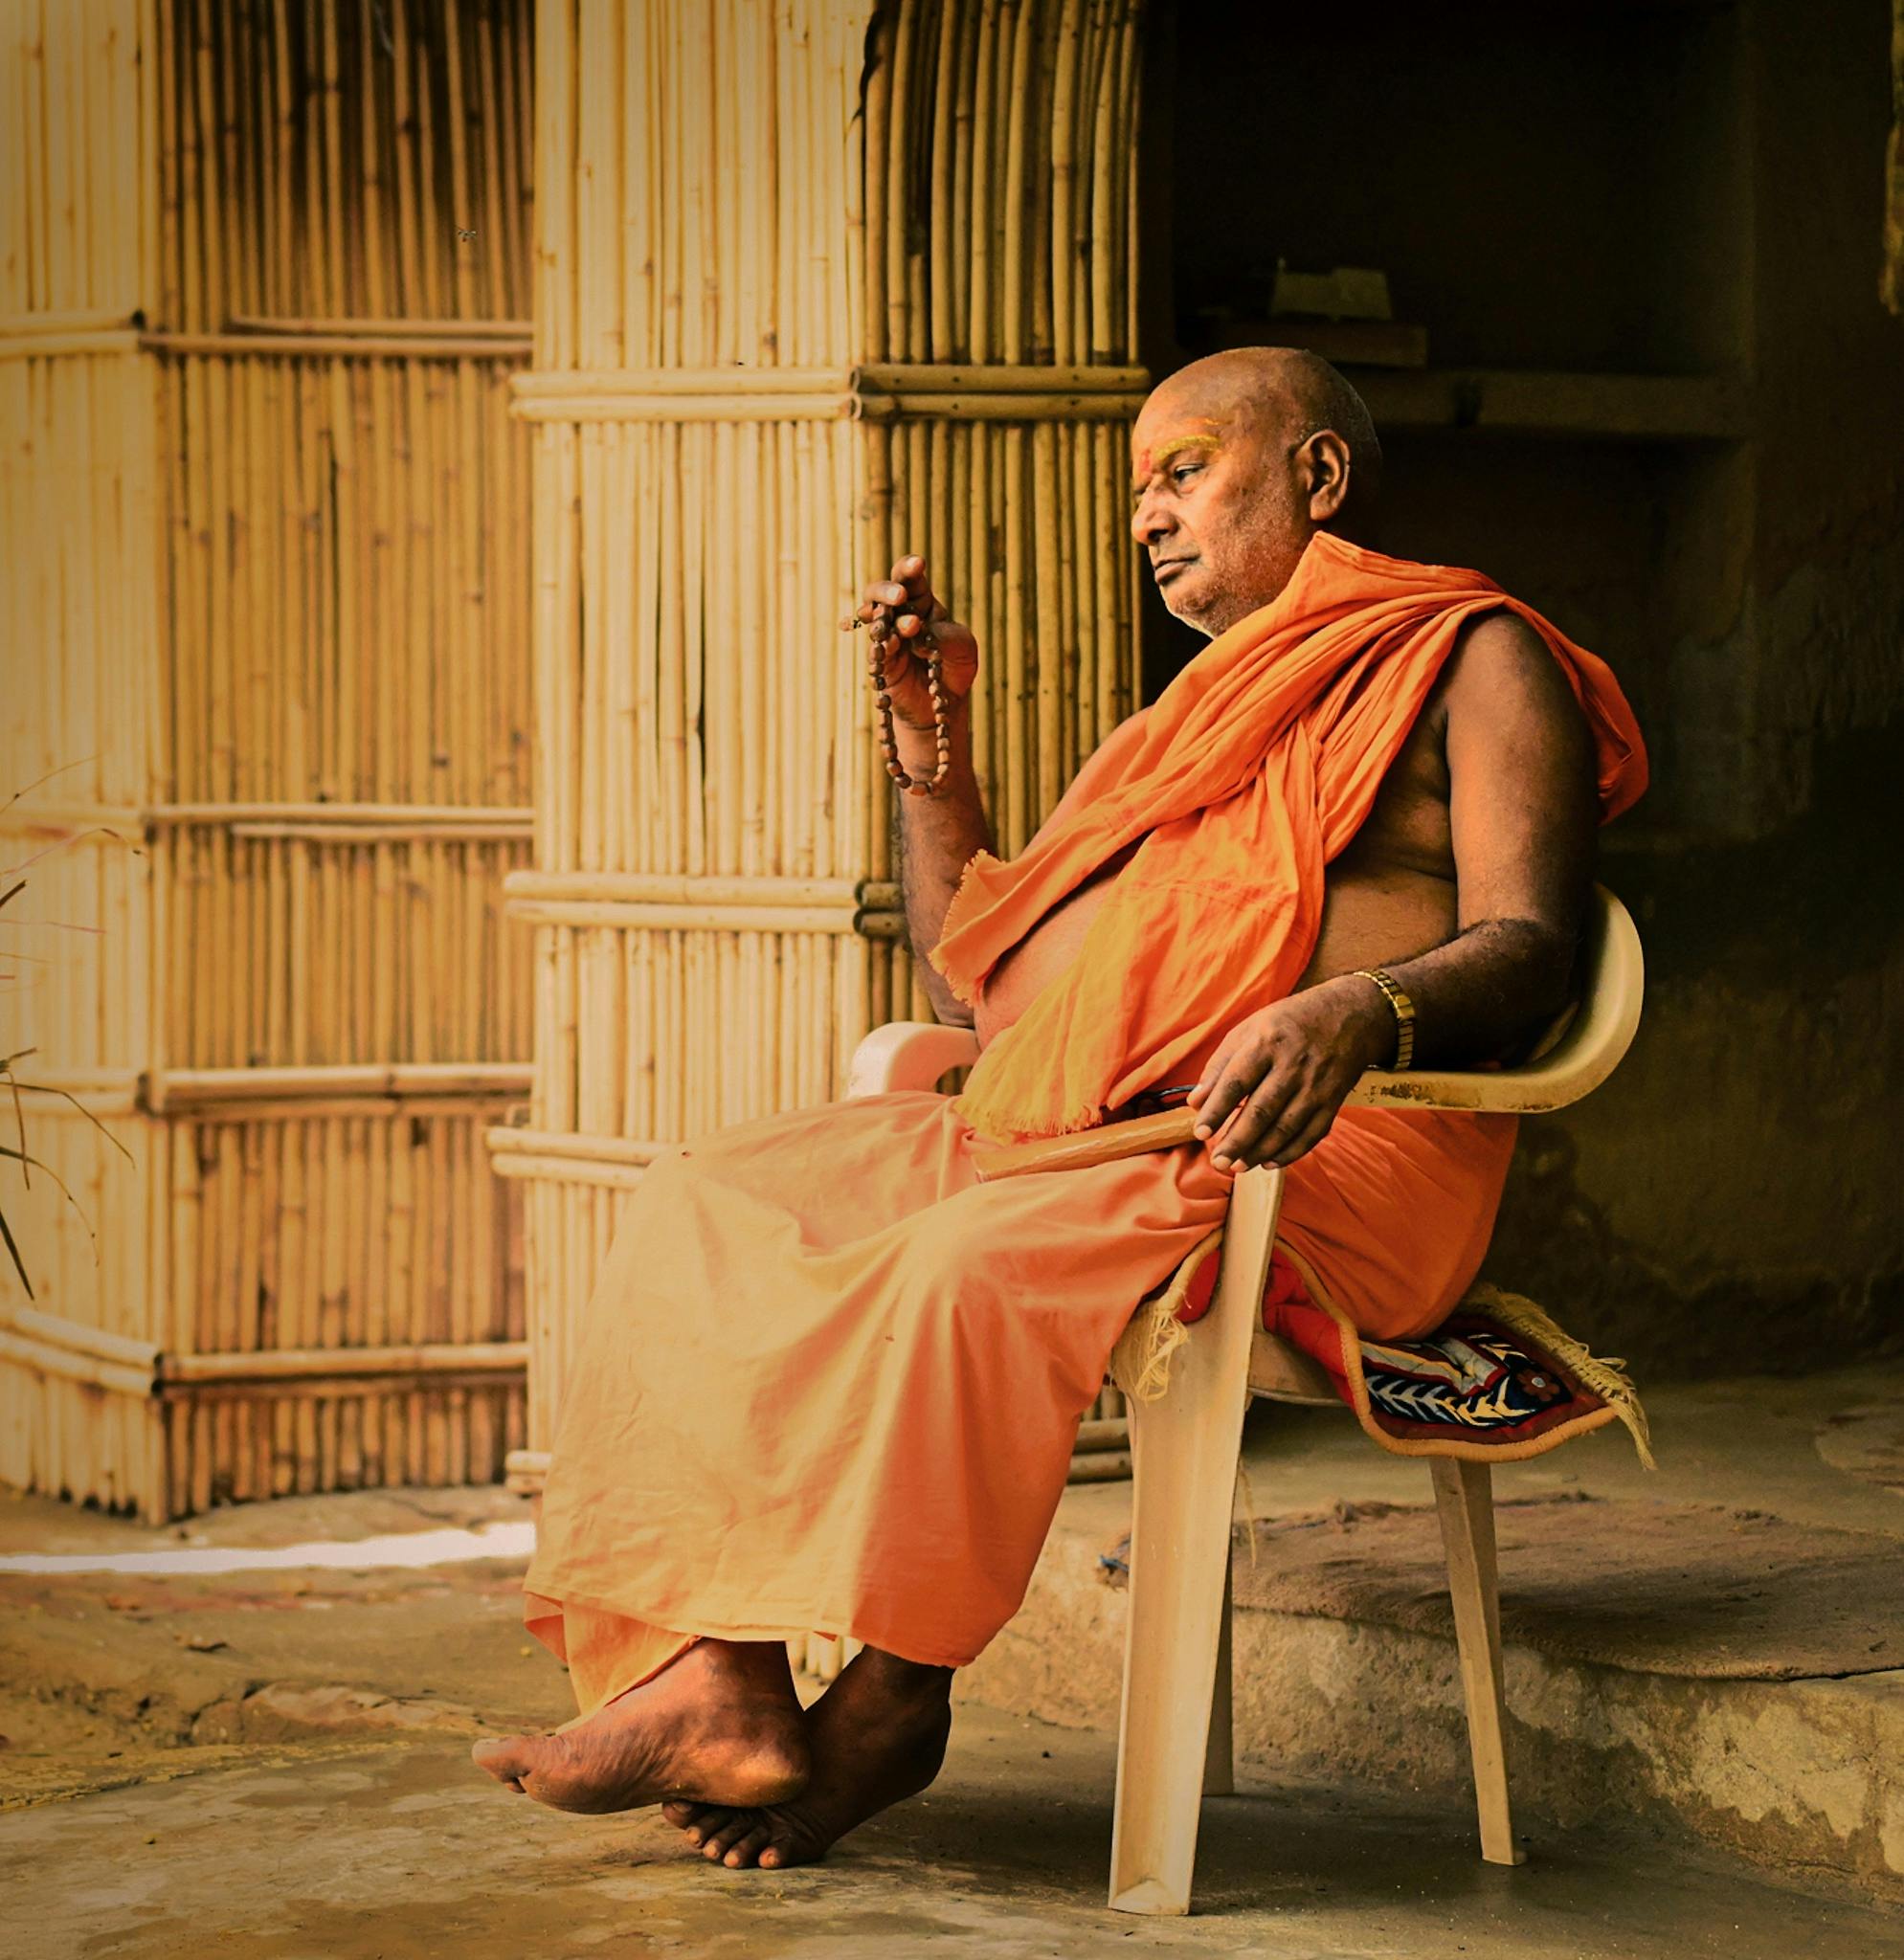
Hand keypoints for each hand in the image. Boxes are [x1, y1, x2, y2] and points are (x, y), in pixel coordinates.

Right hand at [853, 554, 978, 730]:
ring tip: (910, 627)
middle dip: (887, 590)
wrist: (943, 703)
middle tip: (899, 597)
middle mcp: (899, 615)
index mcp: (921, 603)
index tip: (918, 564)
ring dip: (886, 618)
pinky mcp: (880, 662)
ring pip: (874, 618)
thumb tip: (918, 632)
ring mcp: (887, 638)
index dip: (910, 568)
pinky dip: (883, 645)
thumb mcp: (963, 646)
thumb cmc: (955, 667)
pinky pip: (876, 649)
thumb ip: (946, 635)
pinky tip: (892, 645)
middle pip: (882, 592)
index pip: (911, 579)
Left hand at [1186, 977, 1393, 1172]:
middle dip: (1237, 1140)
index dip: (1217, 1110)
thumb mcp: (1248, 1030)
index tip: (1200, 1132)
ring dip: (1260, 1152)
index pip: (1237, 1082)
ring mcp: (1316, 1085)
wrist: (1348, 1016)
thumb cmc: (1287, 1024)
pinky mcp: (1333, 1100)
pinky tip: (1269, 1163)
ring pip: (1286, 1127)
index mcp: (1266, 1042)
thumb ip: (1219, 1066)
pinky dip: (1290, 1152)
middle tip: (1218, 1162)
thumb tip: (1195, 1103)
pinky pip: (1312, 1134)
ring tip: (1237, 1166)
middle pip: (1262, 1110)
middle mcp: (1293, 1065)